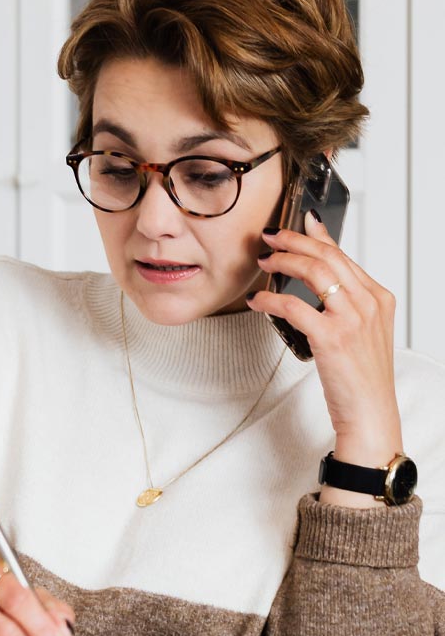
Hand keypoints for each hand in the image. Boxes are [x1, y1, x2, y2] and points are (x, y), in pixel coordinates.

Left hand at [250, 212, 403, 497]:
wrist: (370, 412)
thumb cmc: (361, 377)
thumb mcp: (362, 333)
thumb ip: (346, 304)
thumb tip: (319, 282)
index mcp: (378, 298)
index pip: (344, 256)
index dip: (317, 236)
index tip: (299, 223)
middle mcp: (369, 303)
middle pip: (328, 256)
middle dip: (294, 241)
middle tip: (269, 237)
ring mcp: (352, 319)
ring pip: (313, 272)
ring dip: (283, 262)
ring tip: (263, 261)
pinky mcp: (332, 337)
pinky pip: (293, 306)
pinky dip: (270, 300)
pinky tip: (257, 301)